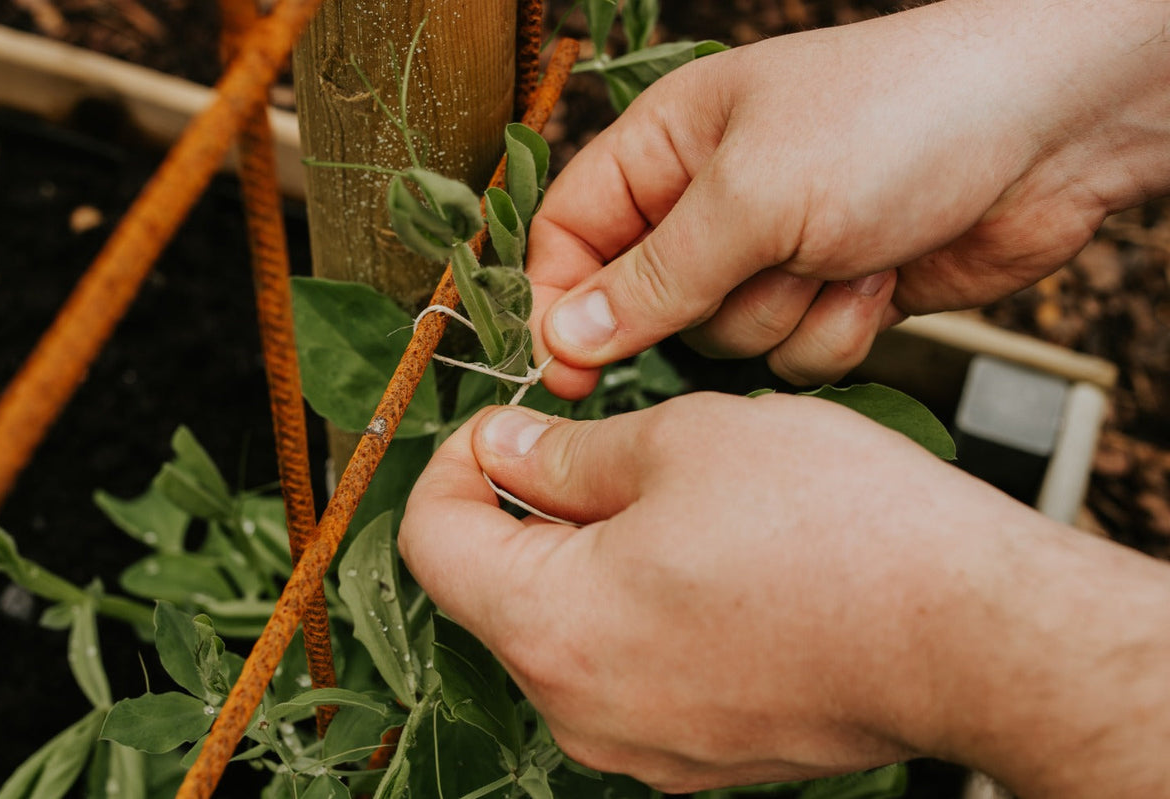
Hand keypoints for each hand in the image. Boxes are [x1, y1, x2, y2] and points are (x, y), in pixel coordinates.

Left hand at [399, 393, 1050, 790]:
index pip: (433, 541)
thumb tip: (506, 448)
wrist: (973, 634)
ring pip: (569, 633)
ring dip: (590, 560)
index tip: (503, 427)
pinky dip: (641, 611)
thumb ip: (567, 452)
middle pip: (498, 593)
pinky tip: (713, 566)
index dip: (454, 464)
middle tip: (599, 451)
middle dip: (527, 510)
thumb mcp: (681, 442)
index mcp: (553, 628)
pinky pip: (630, 672)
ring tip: (675, 504)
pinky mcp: (700, 757)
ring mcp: (642, 746)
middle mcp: (582, 710)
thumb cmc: (838, 530)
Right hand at [528, 0, 1169, 396]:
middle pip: (648, 308)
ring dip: (784, 316)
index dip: (561, 305)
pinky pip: (794, 358)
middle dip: (705, 310)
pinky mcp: (830, 299)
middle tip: (756, 273)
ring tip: (839, 256)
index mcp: (666, 150)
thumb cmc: (892, 120)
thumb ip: (652, 278)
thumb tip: (568, 337)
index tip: (565, 372)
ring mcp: (774, 256)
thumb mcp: (750, 195)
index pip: (570, 237)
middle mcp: (711, 206)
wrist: (1045, 134)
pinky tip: (879, 276)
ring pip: (726, 343)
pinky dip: (838, 330)